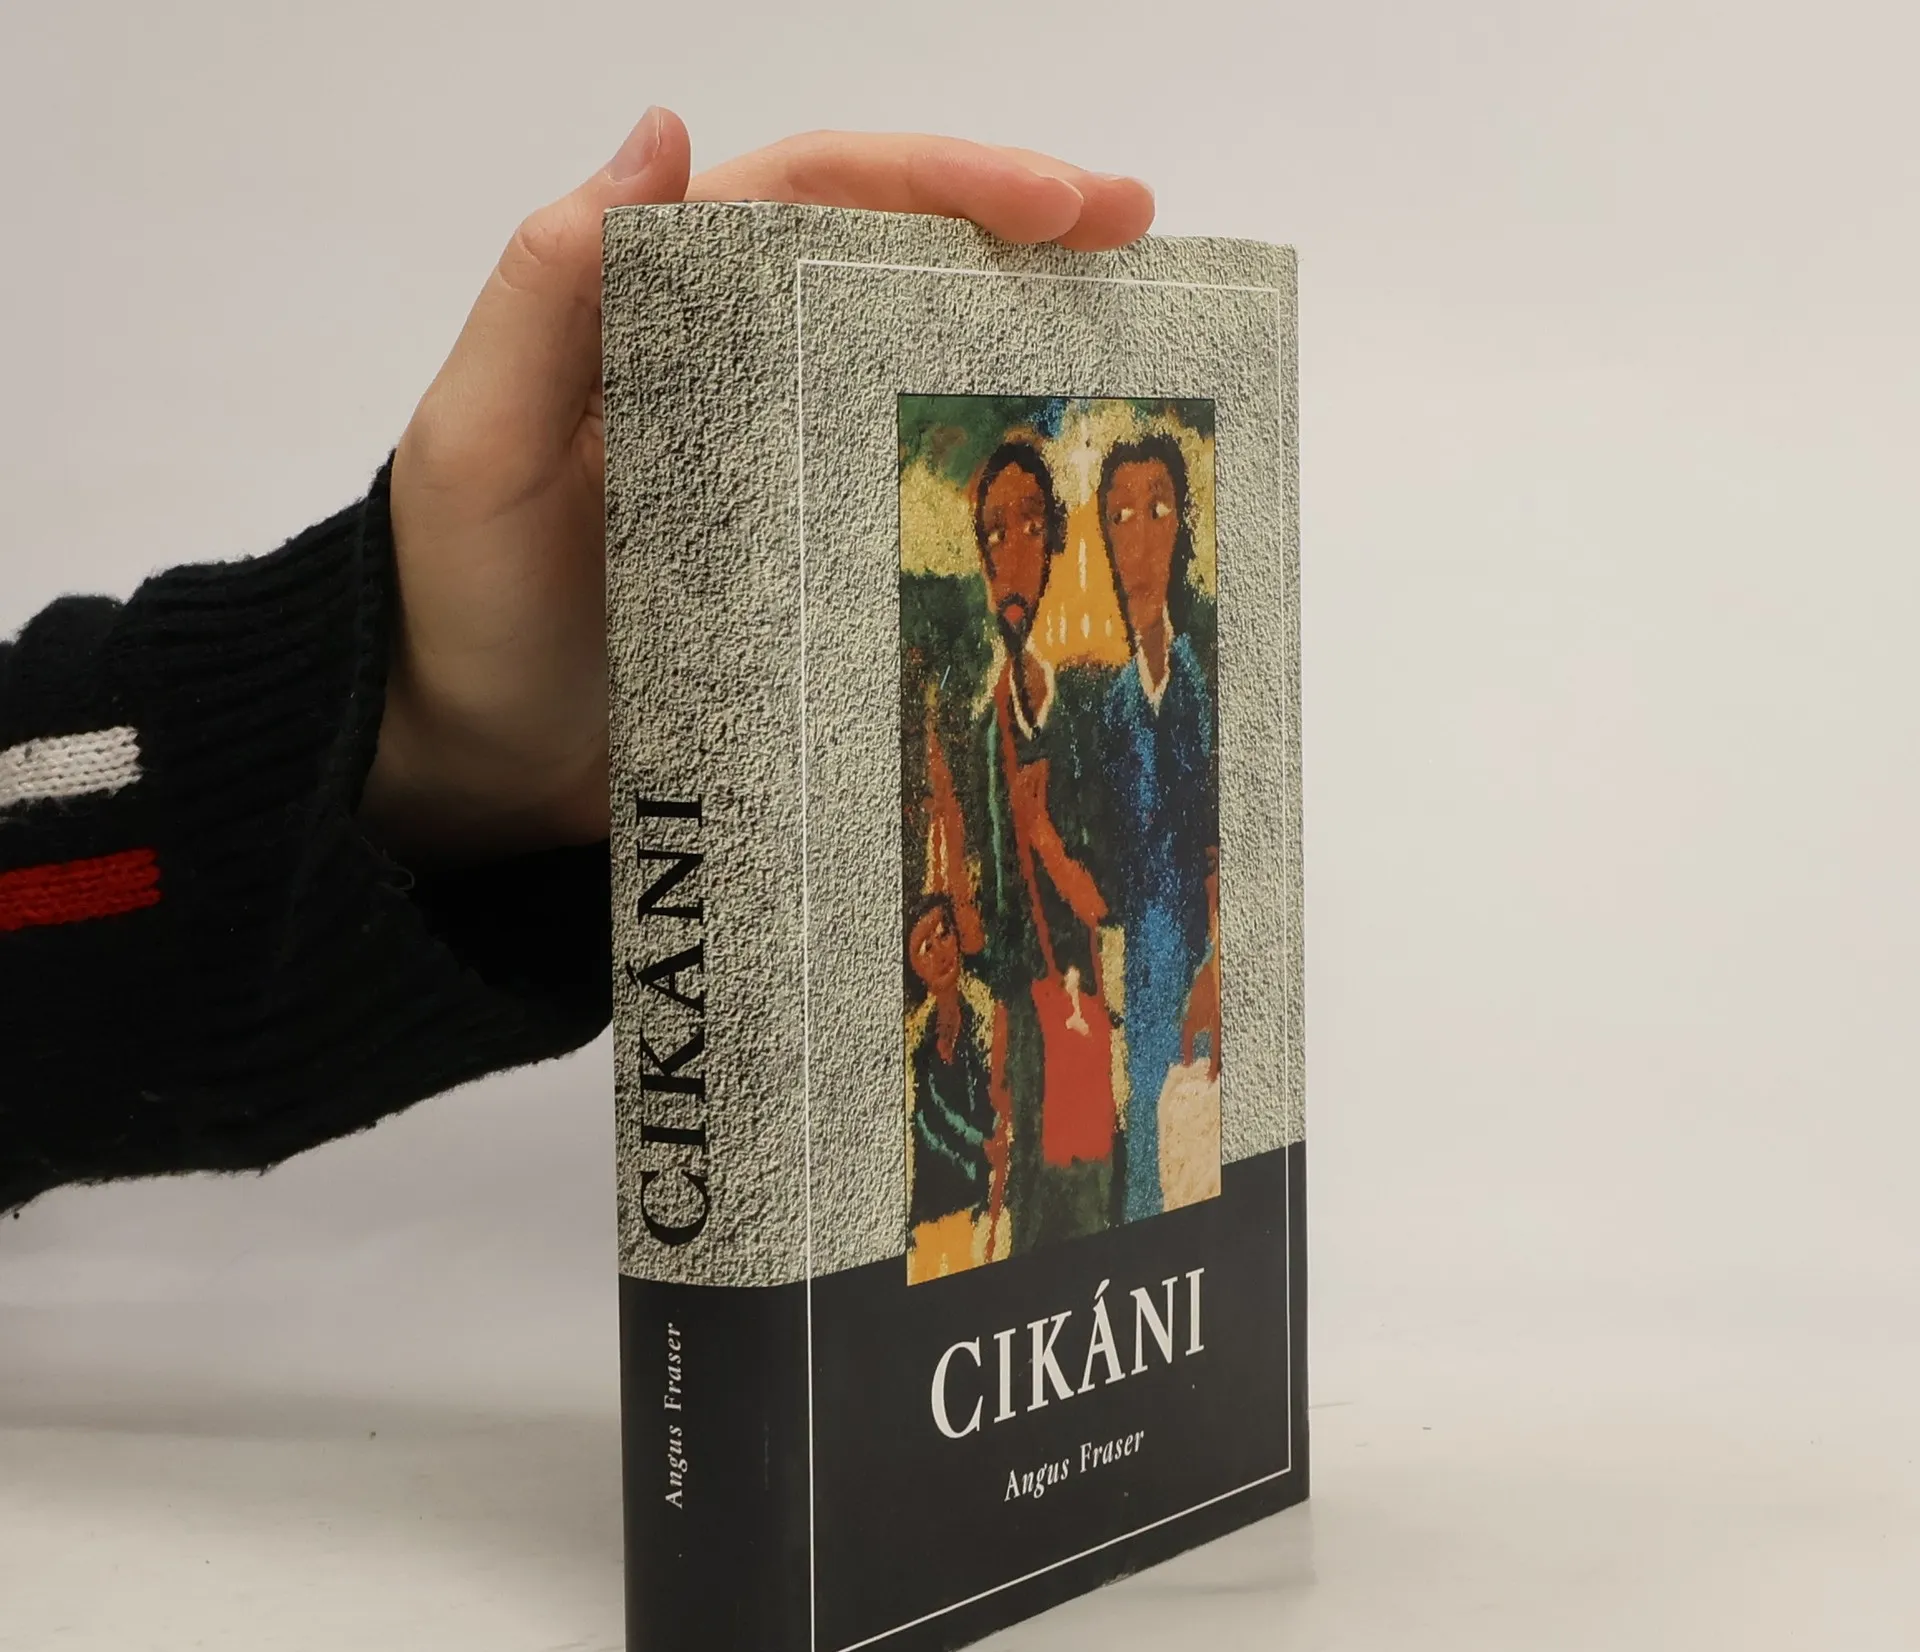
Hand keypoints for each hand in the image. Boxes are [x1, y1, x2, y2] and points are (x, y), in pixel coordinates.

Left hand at [360, 111, 1153, 863]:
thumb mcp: (477, 443)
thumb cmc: (461, 604)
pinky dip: (983, 484)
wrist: (474, 765)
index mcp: (658, 305)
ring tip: (1136, 346)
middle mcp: (731, 367)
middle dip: (1016, 237)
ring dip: (1018, 344)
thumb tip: (663, 133)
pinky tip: (1058, 498)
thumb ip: (547, 292)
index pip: (813, 193)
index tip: (1058, 202)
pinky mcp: (802, 563)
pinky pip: (904, 500)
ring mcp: (776, 468)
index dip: (940, 177)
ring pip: (910, 371)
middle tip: (1140, 243)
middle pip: (886, 264)